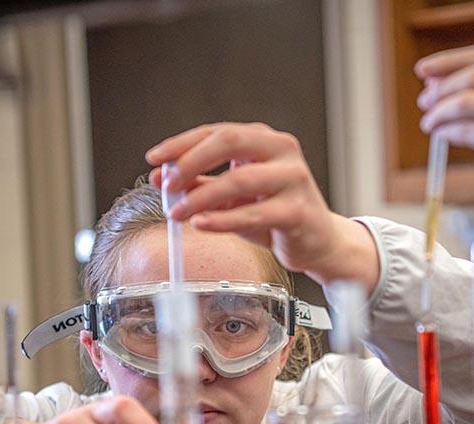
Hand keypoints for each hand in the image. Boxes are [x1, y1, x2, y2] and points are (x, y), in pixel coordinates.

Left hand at [146, 122, 378, 291]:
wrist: (318, 241)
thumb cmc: (278, 214)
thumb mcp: (234, 197)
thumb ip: (201, 185)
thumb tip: (161, 178)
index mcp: (264, 140)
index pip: (216, 132)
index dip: (181, 144)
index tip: (154, 158)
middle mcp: (281, 151)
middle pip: (229, 141)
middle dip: (191, 162)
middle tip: (167, 184)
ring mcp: (293, 179)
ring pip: (239, 180)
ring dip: (201, 196)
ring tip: (177, 212)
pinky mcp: (298, 210)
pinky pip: (254, 213)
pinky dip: (223, 220)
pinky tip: (202, 223)